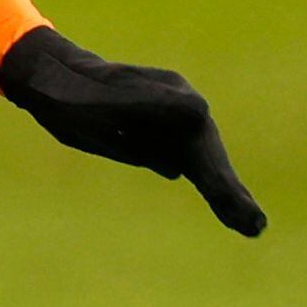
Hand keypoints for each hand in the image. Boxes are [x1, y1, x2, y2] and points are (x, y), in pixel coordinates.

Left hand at [0, 25, 265, 235]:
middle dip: (231, 192)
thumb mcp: (107, 100)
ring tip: (252, 225)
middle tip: (255, 226)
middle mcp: (183, 109)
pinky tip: (228, 209)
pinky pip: (188, 163)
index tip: (245, 208)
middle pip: (210, 156)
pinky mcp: (161, 136)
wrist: (51, 80)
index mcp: (176, 100)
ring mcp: (173, 123)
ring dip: (226, 193)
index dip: (223, 181)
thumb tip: (197, 115)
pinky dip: (208, 184)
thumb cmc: (74, 92)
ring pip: (203, 162)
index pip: (205, 147)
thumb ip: (149, 106)